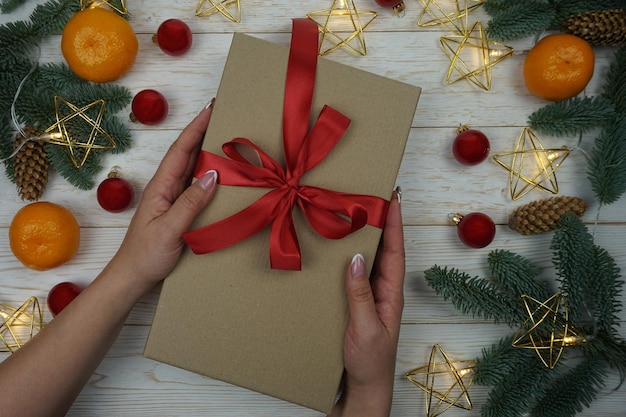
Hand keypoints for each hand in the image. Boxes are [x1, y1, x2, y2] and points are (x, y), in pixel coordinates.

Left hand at [112, 101, 217, 293]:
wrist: (132, 276)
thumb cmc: (146, 255)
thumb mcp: (170, 229)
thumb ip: (190, 202)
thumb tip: (213, 175)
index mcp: (161, 187)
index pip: (180, 151)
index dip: (196, 127)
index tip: (211, 108)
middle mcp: (166, 188)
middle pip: (186, 153)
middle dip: (203, 131)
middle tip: (223, 114)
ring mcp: (172, 198)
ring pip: (192, 168)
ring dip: (207, 150)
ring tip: (225, 135)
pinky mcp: (178, 209)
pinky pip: (196, 185)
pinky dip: (209, 173)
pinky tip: (220, 172)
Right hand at [330, 189, 404, 416]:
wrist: (363, 388)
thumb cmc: (369, 362)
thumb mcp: (365, 328)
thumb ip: (360, 294)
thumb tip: (356, 259)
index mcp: (391, 294)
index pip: (395, 251)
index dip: (395, 223)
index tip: (392, 198)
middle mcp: (383, 290)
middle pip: (385, 249)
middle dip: (382, 221)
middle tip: (373, 195)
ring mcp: (371, 296)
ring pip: (370, 259)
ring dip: (366, 236)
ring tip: (357, 212)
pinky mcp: (357, 304)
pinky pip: (355, 274)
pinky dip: (350, 256)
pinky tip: (340, 249)